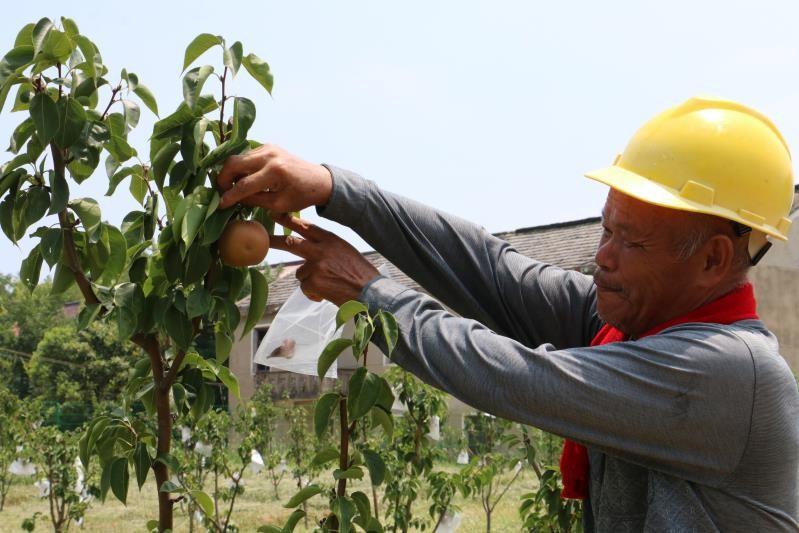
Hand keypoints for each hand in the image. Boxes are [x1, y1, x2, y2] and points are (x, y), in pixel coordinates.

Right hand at [217, 144, 332, 210]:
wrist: (319, 180)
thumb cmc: (302, 196)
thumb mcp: (279, 204)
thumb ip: (255, 201)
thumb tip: (233, 199)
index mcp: (275, 172)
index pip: (244, 185)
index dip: (230, 196)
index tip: (220, 204)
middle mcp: (269, 155)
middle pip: (234, 163)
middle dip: (224, 178)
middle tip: (222, 191)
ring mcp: (268, 147)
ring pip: (238, 158)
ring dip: (232, 172)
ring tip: (233, 187)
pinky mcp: (268, 146)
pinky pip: (247, 155)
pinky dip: (242, 166)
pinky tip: (244, 178)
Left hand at [270, 214, 379, 305]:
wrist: (370, 292)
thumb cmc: (360, 274)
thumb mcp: (345, 251)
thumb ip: (326, 247)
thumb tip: (306, 247)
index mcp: (331, 240)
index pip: (306, 227)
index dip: (289, 221)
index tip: (276, 215)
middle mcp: (321, 249)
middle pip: (291, 242)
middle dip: (275, 241)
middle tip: (263, 240)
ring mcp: (316, 265)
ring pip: (300, 272)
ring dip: (309, 281)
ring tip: (329, 284)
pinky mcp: (313, 281)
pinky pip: (305, 287)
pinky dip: (313, 293)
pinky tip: (328, 294)